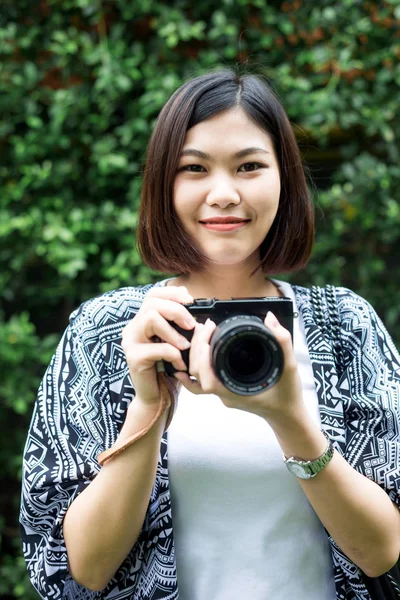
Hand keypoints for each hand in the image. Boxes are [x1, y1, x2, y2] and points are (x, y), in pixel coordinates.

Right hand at [121, 286, 196, 410]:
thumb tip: (194, 306)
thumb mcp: (176, 342)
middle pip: (152, 303)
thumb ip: (179, 324)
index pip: (153, 295)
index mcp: (142, 320)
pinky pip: (156, 347)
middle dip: (176, 311)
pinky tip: (180, 365)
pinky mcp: (133, 357)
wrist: (156, 396)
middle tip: (191, 325)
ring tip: (185, 346)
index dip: (172, 293)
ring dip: (173, 331)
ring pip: (150, 318)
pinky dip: (173, 354)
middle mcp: (133, 328)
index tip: (190, 301)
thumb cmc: (168, 368)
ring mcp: (131, 342)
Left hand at [173, 311, 304, 421]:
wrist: (287, 414)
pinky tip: (187, 360)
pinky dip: (194, 370)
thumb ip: (282, 342)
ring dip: (194, 354)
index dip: (202, 357)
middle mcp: (225, 394)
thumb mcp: (290, 367)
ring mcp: (223, 393)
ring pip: (198, 377)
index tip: (208, 336)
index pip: (208, 378)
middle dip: (197, 348)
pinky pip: (202, 382)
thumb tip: (270, 318)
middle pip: (198, 374)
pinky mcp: (224, 389)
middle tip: (206, 326)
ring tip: (202, 333)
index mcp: (236, 391)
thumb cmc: (287, 396)